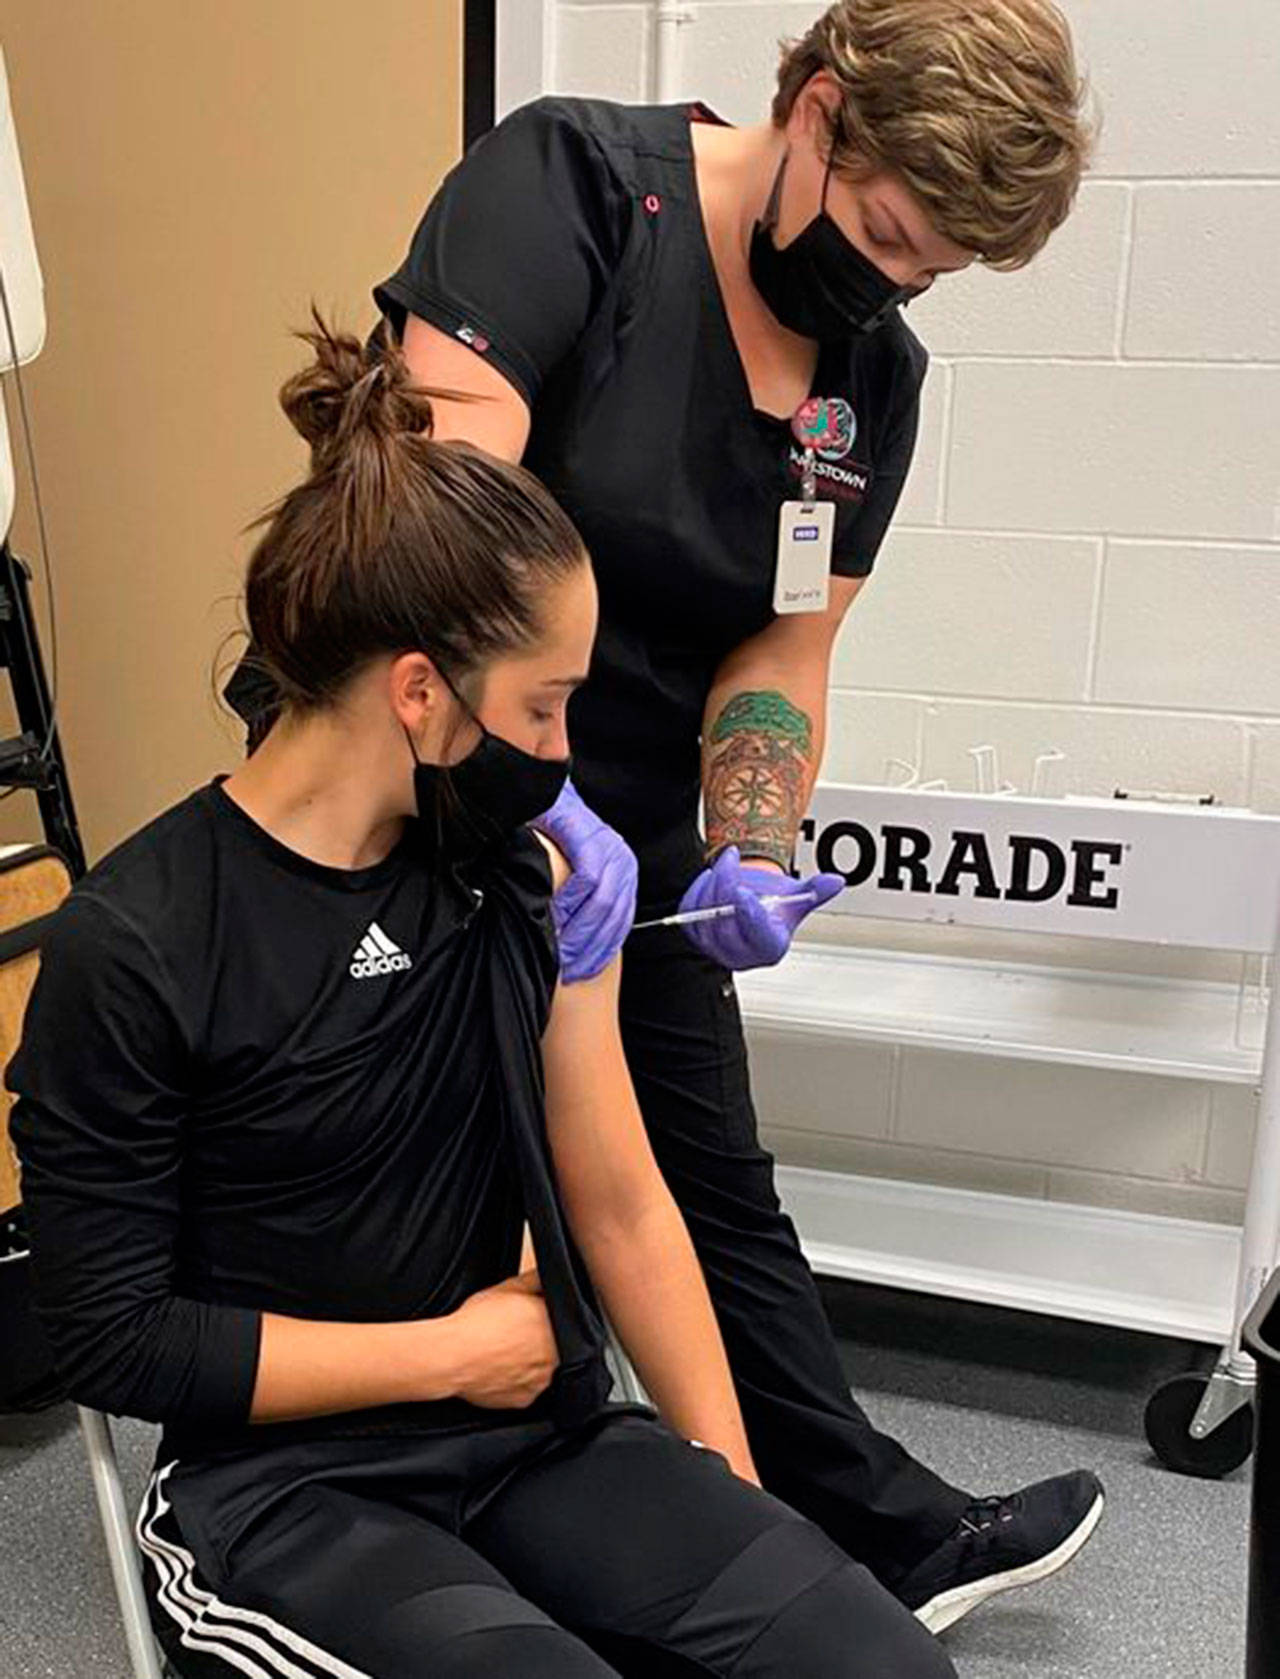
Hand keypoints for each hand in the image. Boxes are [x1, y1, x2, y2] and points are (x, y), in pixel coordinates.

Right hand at [447, 1270, 558, 1409]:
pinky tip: (498, 1369)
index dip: (541, 1317)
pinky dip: (515, 1381)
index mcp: (554, 1326)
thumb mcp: (507, 1288)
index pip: (560, 1320)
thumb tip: (546, 1275)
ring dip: (527, 1362)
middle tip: (512, 1334)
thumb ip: (534, 1280)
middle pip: (552, 1346)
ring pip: (539, 1369)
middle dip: (536, 1340)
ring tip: (502, 1352)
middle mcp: (554, 1356)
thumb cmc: (477, 1322)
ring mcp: (540, 1381)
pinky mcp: (525, 1400)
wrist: (452, 1356)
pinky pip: (525, 1389)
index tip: (526, 1317)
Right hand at [535, 781, 637, 981]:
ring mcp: (610, 849)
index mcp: (623, 877)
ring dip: (578, 931)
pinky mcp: (591, 837)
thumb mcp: (570, 878)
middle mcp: (623, 864)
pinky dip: (570, 901)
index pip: (619, 927)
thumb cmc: (551, 840)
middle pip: (613, 920)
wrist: (542, 797)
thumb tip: (570, 948)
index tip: (577, 974)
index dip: (598, 954)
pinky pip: (588, 879)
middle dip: (586, 949)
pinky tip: (553, 914)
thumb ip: (577, 910)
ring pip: (603, 904)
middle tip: (563, 969)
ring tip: (557, 951)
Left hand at [677, 845, 843, 969]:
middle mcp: (741, 955)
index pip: (758, 938)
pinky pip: (689, 911)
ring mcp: (715, 947)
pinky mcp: (695, 934)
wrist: (752, 899)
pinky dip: (699, 889)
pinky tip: (713, 878)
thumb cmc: (773, 902)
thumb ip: (815, 891)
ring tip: (726, 865)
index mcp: (769, 948)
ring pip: (705, 916)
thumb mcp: (796, 895)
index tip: (744, 892)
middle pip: (726, 927)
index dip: (750, 916)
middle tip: (732, 862)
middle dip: (726, 888)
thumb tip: (835, 882)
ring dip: (713, 884)